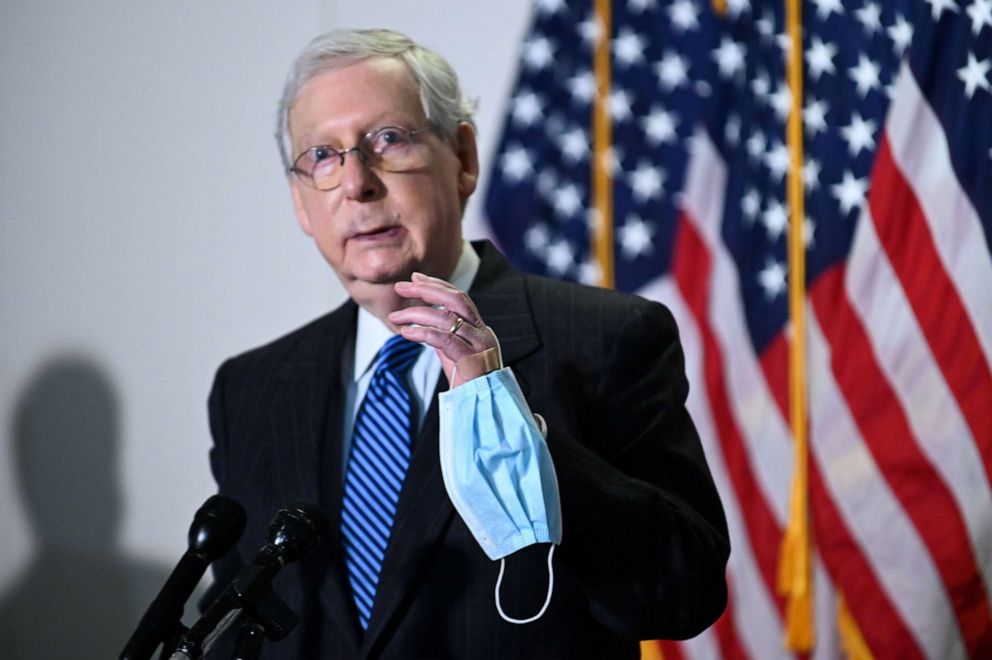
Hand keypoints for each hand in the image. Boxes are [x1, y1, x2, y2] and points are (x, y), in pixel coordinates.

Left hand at [388, 272, 499, 386]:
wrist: (484, 410)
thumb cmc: (468, 386)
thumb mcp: (453, 355)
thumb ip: (443, 337)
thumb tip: (423, 321)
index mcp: (479, 329)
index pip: (459, 298)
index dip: (436, 285)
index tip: (414, 278)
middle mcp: (482, 333)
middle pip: (456, 299)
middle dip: (427, 289)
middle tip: (401, 287)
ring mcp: (480, 346)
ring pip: (447, 318)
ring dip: (416, 314)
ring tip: (394, 317)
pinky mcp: (472, 361)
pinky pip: (444, 340)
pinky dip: (422, 333)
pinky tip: (406, 333)